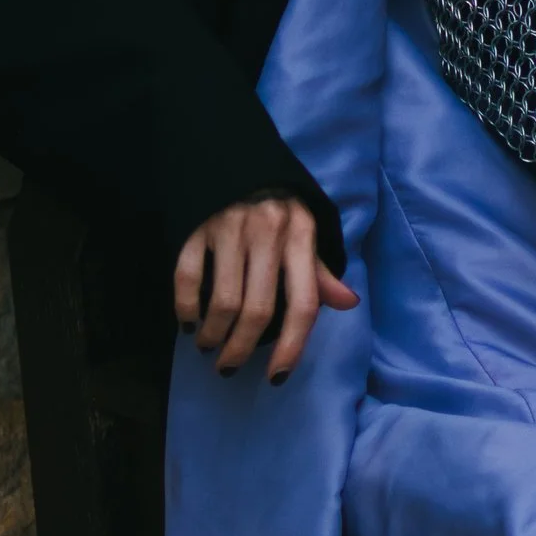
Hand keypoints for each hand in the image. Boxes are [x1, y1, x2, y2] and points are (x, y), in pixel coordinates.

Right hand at [174, 193, 359, 383]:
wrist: (234, 159)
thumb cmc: (278, 208)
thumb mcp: (306, 234)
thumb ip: (320, 272)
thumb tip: (349, 303)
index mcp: (302, 237)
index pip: (304, 303)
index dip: (292, 347)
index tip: (275, 376)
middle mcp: (268, 232)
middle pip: (258, 310)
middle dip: (241, 349)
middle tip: (229, 367)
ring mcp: (230, 227)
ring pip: (222, 301)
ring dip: (213, 335)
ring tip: (209, 347)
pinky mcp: (196, 225)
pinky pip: (187, 277)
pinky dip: (186, 308)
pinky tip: (188, 323)